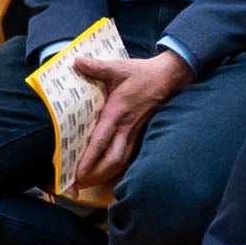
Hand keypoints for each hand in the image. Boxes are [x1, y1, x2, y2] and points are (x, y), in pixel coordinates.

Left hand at [58, 41, 190, 198]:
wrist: (169, 77)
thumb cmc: (142, 73)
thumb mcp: (118, 67)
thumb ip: (96, 67)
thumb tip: (76, 62)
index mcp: (117, 113)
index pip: (101, 141)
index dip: (89, 159)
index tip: (77, 172)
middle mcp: (125, 127)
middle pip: (112, 160)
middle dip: (95, 174)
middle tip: (78, 183)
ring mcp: (134, 132)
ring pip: (121, 161)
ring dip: (105, 174)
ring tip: (88, 181)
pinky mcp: (139, 133)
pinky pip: (127, 155)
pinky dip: (116, 166)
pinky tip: (106, 171)